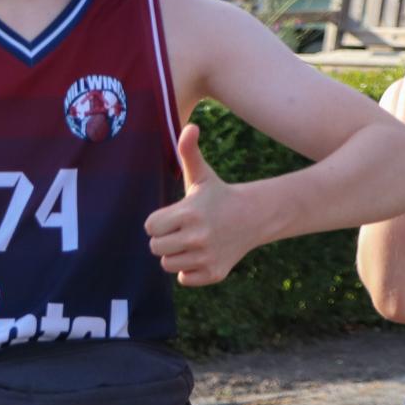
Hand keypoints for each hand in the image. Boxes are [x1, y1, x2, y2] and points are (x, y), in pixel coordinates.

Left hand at [145, 123, 256, 285]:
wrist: (253, 218)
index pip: (150, 227)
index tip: (172, 216)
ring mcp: (207, 257)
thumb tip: (190, 126)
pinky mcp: (215, 273)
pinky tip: (200, 255)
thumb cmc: (218, 195)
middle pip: (156, 247)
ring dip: (175, 255)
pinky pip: (183, 278)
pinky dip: (188, 270)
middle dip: (164, 239)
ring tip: (190, 241)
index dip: (158, 222)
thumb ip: (188, 151)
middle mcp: (198, 237)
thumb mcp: (202, 175)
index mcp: (189, 213)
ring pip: (168, 264)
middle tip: (180, 230)